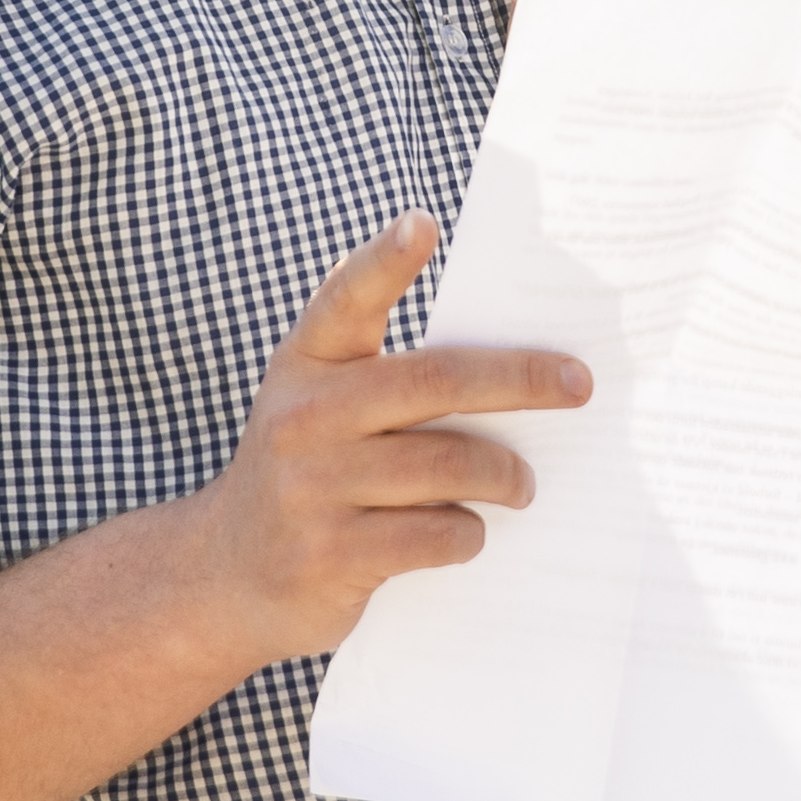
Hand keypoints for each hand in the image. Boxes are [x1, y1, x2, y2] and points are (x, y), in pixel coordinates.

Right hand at [188, 211, 590, 663]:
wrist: (224, 578)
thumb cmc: (307, 474)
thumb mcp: (319, 407)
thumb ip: (383, 377)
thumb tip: (516, 365)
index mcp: (305, 363)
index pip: (346, 298)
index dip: (384, 259)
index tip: (424, 222)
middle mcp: (302, 416)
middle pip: (435, 381)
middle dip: (519, 378)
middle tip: (577, 384)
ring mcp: (310, 488)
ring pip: (447, 464)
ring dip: (505, 475)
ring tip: (523, 484)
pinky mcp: (328, 555)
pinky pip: (434, 534)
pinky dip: (468, 533)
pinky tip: (468, 532)